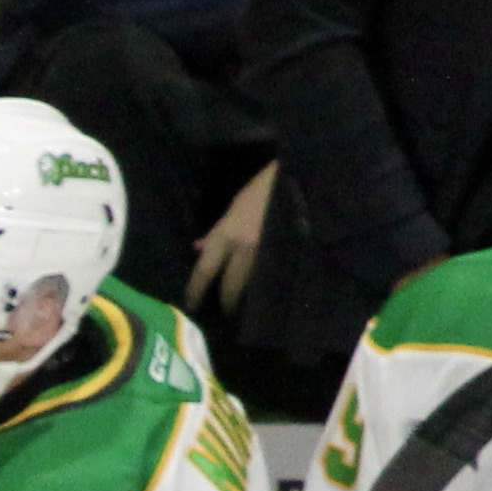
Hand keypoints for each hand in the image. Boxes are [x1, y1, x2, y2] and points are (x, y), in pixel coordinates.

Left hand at [191, 163, 277, 313]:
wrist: (300, 177)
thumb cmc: (264, 187)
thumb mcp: (234, 206)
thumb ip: (217, 232)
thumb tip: (198, 249)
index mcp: (228, 233)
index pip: (205, 270)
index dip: (196, 290)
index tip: (191, 306)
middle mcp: (246, 247)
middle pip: (231, 286)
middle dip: (227, 303)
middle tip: (225, 314)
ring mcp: (270, 252)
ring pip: (253, 286)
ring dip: (248, 297)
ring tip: (245, 307)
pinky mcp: (290, 254)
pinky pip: (273, 277)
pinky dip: (266, 286)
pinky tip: (267, 292)